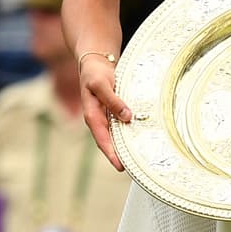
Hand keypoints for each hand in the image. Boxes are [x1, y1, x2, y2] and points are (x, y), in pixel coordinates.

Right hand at [79, 52, 129, 169]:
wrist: (94, 62)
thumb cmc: (95, 73)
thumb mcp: (102, 84)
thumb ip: (113, 101)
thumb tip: (127, 117)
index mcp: (92, 115)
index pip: (102, 139)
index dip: (111, 153)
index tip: (120, 166)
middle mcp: (98, 119)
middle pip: (109, 142)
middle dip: (119, 156)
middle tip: (133, 169)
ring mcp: (105, 116)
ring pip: (115, 135)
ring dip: (124, 146)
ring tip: (138, 159)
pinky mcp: (112, 111)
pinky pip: (119, 126)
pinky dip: (127, 133)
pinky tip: (138, 138)